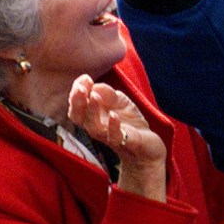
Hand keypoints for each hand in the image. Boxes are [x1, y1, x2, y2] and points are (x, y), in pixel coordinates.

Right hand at [68, 75, 166, 201]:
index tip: (85, 78)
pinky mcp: (126, 143)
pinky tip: (113, 115)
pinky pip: (116, 137)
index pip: (76, 106)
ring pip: (94, 128)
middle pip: (78, 117)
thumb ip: (107, 92)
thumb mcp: (119, 101)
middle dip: (77, 101)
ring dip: (93, 111)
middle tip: (81, 88)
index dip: (77, 92)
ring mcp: (110, 137)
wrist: (147, 144)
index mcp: (92, 117)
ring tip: (95, 97)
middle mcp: (96, 128)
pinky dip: (113, 126)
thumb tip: (94, 85)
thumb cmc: (128, 122)